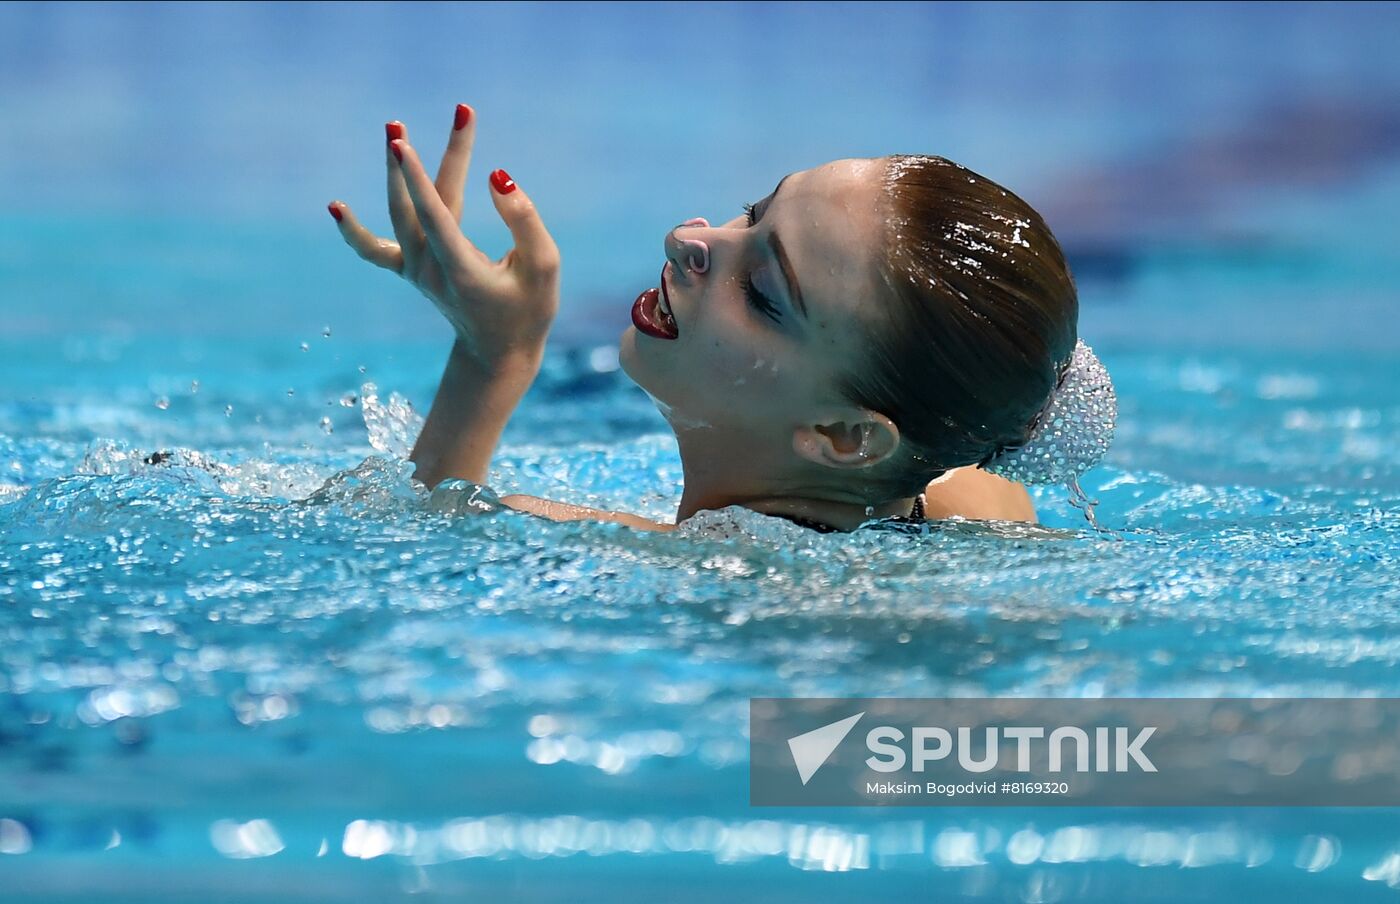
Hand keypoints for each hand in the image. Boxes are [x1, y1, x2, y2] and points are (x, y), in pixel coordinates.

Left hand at [328, 105, 560, 372]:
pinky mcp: (411, 272)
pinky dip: (353, 232)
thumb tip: (496, 174)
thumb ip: (524, 219)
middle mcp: (431, 270)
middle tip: (440, 114)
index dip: (418, 179)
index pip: (436, 216)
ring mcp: (416, 272)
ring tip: (394, 130)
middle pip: (421, 205)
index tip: (404, 143)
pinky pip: (374, 251)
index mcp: (463, 270)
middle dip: (427, 159)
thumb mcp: (544, 265)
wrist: (498, 354)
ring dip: (394, 173)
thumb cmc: (529, 308)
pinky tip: (335, 206)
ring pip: (397, 216)